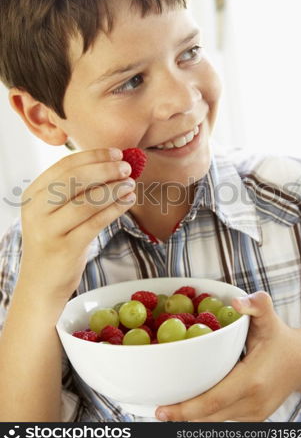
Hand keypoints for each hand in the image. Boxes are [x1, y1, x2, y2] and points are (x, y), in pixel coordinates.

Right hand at [18, 148, 134, 300]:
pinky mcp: (65, 248)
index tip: (116, 153)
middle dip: (105, 170)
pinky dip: (115, 209)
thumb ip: (74, 191)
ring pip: (86, 202)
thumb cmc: (55, 241)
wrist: (41, 283)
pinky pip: (96, 223)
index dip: (93, 156)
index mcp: (33, 195)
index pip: (64, 166)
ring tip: (131, 184)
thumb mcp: (54, 212)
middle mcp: (36, 210)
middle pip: (74, 179)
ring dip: (113, 190)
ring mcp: (49, 230)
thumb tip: (111, 165)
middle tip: (126, 168)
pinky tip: (127, 201)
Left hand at [156, 291, 300, 421]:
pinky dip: (204, 416)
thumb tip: (236, 301)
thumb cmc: (280, 338)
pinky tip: (189, 408)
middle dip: (180, 416)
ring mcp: (253, 414)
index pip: (213, 400)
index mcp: (252, 380)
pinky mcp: (252, 418)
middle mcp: (252, 403)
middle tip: (156, 409)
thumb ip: (256, 304)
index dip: (185, 408)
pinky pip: (223, 420)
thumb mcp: (269, 318)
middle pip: (208, 417)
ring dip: (190, 419)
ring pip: (214, 423)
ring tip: (168, 410)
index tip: (161, 409)